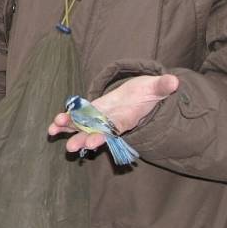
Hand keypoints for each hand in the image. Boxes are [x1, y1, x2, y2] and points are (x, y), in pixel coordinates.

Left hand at [48, 74, 178, 153]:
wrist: (139, 96)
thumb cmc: (147, 93)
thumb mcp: (155, 88)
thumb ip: (162, 86)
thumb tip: (174, 80)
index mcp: (126, 118)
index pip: (114, 128)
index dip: (104, 134)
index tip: (93, 141)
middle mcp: (110, 122)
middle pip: (96, 133)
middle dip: (83, 139)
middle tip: (70, 147)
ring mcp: (99, 119)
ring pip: (82, 127)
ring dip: (68, 129)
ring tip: (53, 130)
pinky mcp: (91, 113)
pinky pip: (76, 120)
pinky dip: (64, 122)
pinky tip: (52, 126)